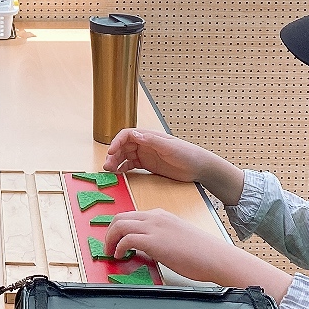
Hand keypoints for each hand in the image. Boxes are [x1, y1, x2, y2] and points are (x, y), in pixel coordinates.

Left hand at [103, 209, 289, 299]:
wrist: (217, 258)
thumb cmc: (202, 253)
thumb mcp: (176, 239)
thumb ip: (159, 239)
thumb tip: (143, 249)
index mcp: (161, 215)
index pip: (131, 216)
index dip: (119, 228)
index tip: (115, 240)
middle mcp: (155, 217)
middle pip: (120, 217)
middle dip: (109, 232)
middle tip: (108, 246)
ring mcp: (154, 227)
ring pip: (119, 225)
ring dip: (110, 239)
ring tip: (111, 252)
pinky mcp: (154, 241)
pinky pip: (126, 239)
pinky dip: (118, 248)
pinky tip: (121, 257)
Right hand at [104, 129, 244, 205]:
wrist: (200, 167)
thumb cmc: (188, 154)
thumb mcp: (169, 147)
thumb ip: (151, 141)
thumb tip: (135, 134)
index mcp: (149, 136)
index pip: (127, 135)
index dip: (116, 142)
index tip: (111, 152)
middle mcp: (145, 144)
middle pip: (123, 146)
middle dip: (113, 154)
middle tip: (108, 166)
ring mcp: (146, 154)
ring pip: (125, 156)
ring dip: (116, 162)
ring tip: (110, 171)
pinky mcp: (148, 165)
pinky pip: (131, 165)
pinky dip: (123, 168)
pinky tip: (120, 174)